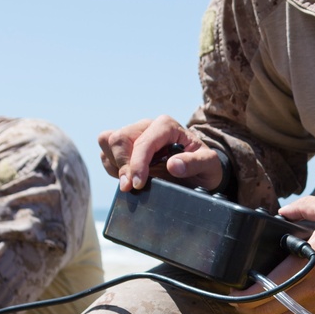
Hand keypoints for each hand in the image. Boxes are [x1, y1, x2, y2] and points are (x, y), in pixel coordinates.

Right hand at [99, 115, 224, 192]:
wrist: (200, 170)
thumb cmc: (205, 166)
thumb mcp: (209, 165)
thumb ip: (195, 163)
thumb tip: (173, 165)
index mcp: (166, 126)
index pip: (143, 141)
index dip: (137, 164)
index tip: (138, 185)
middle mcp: (146, 126)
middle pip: (119, 138)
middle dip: (122, 165)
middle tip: (132, 188)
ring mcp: (134, 134)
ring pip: (107, 141)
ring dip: (115, 164)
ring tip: (132, 181)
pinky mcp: (125, 146)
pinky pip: (105, 152)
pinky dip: (111, 167)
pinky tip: (128, 178)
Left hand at [236, 196, 314, 313]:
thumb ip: (302, 207)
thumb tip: (281, 212)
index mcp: (310, 264)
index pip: (269, 287)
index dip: (245, 294)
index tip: (234, 288)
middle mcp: (312, 289)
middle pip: (268, 313)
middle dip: (247, 309)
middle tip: (238, 297)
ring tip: (252, 303)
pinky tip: (275, 305)